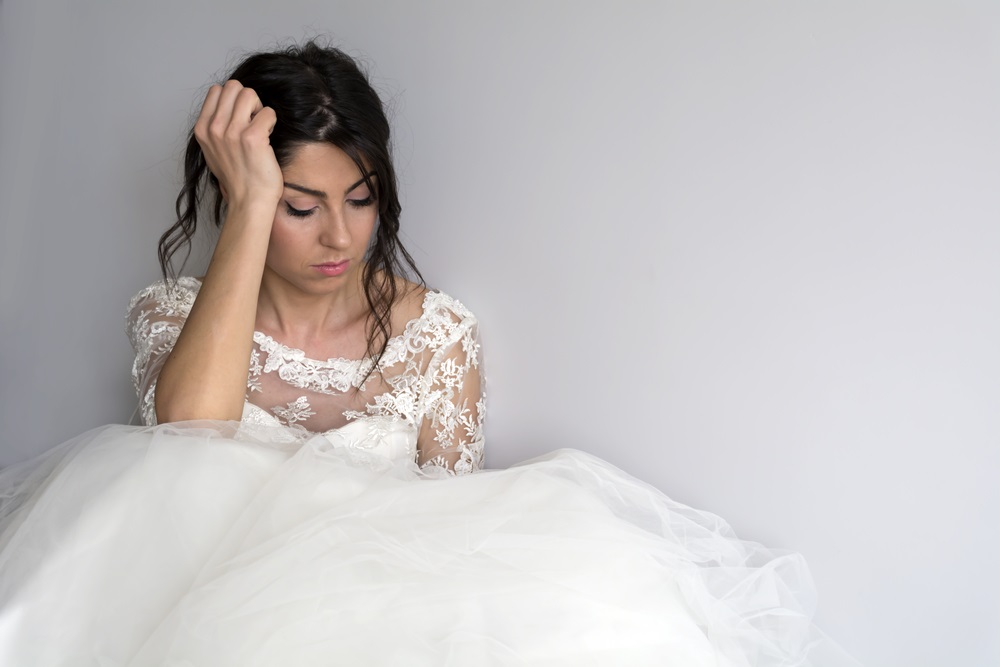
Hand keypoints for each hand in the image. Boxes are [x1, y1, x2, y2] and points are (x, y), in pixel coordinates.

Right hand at [194, 80, 282, 211]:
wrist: (249, 200)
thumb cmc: (237, 177)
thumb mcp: (213, 150)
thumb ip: (215, 126)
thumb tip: (226, 104)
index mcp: (202, 129)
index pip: (217, 90)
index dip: (233, 100)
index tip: (240, 118)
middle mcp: (214, 128)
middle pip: (234, 86)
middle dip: (247, 99)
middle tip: (253, 121)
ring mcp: (232, 132)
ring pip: (249, 94)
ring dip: (259, 108)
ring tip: (260, 128)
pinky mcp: (252, 138)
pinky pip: (268, 112)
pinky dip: (271, 122)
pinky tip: (268, 138)